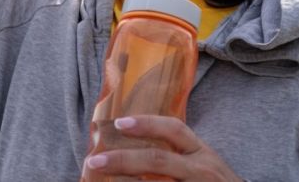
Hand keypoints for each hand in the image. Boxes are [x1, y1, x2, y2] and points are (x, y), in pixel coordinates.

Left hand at [83, 115, 242, 181]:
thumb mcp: (203, 164)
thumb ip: (178, 153)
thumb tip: (134, 142)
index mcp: (201, 153)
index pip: (175, 130)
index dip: (147, 124)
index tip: (120, 123)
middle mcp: (201, 170)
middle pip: (157, 159)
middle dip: (123, 159)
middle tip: (94, 160)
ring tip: (98, 180)